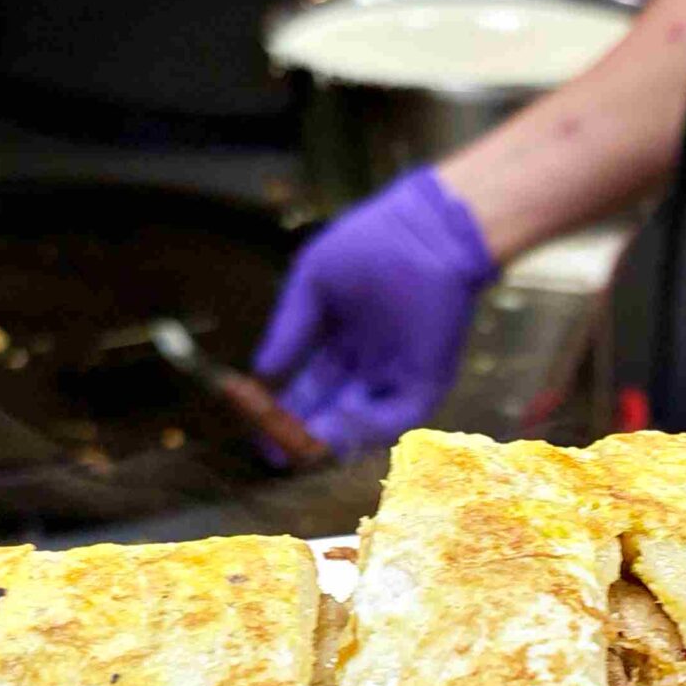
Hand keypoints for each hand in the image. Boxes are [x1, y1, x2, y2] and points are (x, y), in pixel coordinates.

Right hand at [253, 167, 496, 456]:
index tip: (258, 431)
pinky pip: (397, 414)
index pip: (309, 387)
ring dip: (332, 436)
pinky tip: (340, 419)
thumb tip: (259, 370)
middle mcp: (369, 364)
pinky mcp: (427, 378)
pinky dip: (370, 424)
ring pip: (362, 420)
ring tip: (304, 445)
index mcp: (341, 341)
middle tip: (276, 456)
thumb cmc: (370, 242)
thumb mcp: (313, 283)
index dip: (283, 410)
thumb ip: (290, 328)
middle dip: (303, 435)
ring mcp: (399, 373)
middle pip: (331, 411)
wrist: (426, 229)